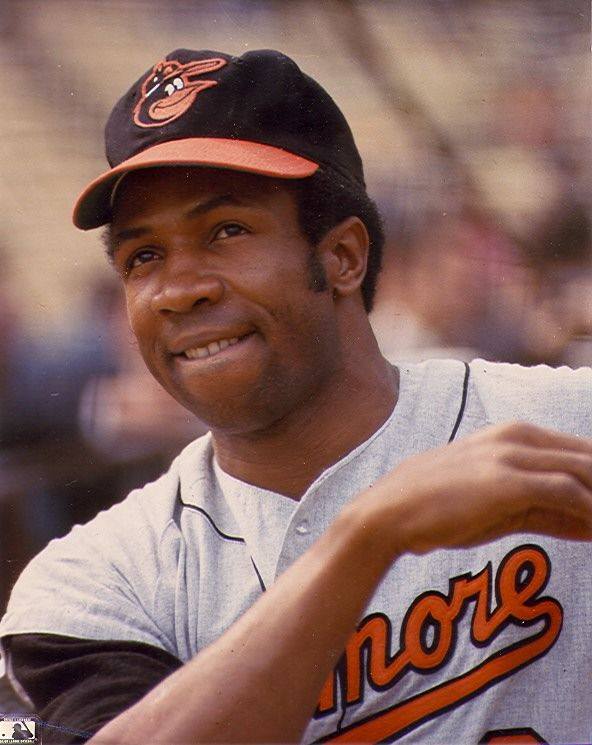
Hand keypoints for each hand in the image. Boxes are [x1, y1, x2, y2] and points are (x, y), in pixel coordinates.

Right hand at [360, 422, 591, 556]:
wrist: (392, 512)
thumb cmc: (440, 508)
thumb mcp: (498, 504)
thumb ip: (546, 509)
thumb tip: (590, 522)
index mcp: (516, 434)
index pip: (583, 453)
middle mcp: (519, 436)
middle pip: (590, 457)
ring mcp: (513, 455)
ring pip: (586, 471)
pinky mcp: (508, 480)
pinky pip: (568, 492)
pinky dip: (591, 512)